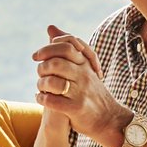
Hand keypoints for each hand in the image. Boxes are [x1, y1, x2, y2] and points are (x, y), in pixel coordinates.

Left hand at [33, 25, 126, 141]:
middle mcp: (84, 75)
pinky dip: (42, 99)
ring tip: (41, 88)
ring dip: (40, 85)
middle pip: (56, 63)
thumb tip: (50, 27)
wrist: (109, 119)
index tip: (37, 56)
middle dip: (41, 68)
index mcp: (85, 64)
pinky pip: (52, 101)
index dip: (47, 49)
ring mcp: (81, 92)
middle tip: (40, 74)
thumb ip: (66, 47)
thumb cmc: (91, 92)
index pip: (66, 46)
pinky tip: (41, 98)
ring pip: (52, 82)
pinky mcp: (77, 108)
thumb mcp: (84, 67)